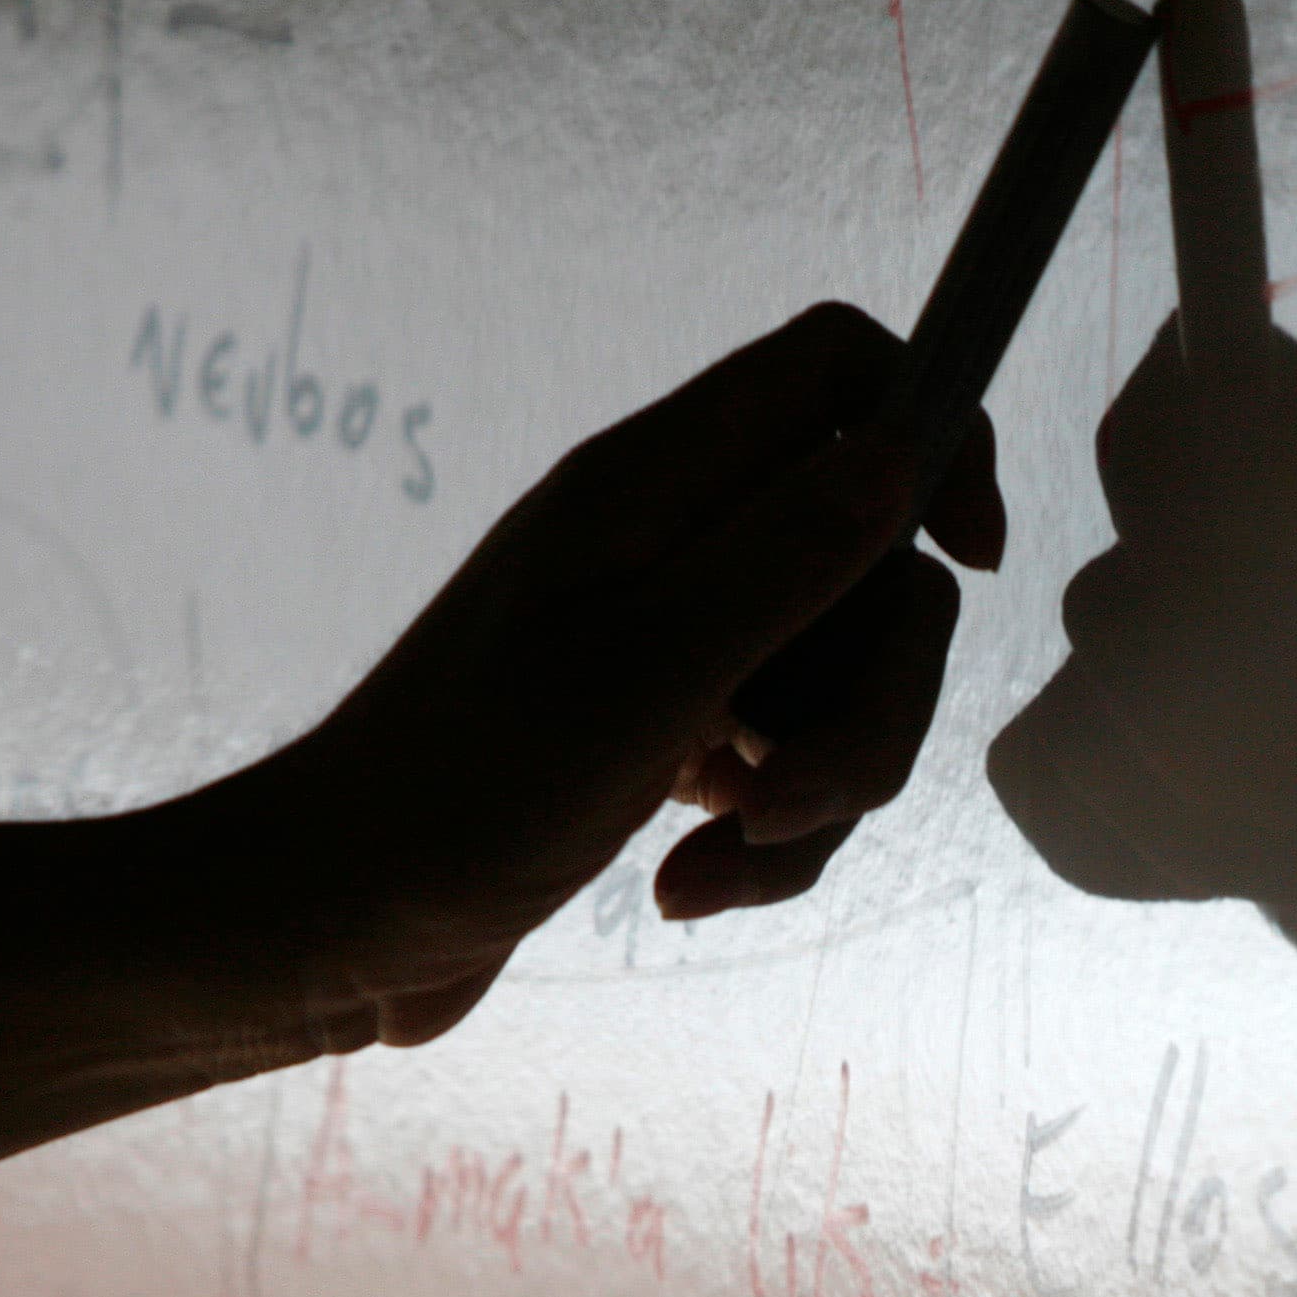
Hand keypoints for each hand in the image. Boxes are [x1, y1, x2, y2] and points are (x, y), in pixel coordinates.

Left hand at [164, 303, 1001, 1055]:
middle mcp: (671, 545)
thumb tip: (905, 451)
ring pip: (843, 684)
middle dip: (872, 704)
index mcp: (652, 489)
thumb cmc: (455, 796)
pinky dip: (764, 842)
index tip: (966, 557)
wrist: (331, 926)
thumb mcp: (644, 676)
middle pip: (875, 567)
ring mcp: (674, 642)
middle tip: (789, 794)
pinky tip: (683, 886)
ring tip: (714, 867)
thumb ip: (783, 559)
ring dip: (816, 795)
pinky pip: (789, 766)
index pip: (836, 370)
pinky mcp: (671, 737)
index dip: (931, 433)